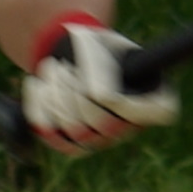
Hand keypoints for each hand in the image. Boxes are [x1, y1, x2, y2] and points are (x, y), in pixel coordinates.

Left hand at [18, 15, 177, 153]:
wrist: (72, 59)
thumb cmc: (95, 48)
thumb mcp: (101, 45)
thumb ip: (101, 64)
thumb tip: (98, 95)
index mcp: (154, 99)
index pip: (153, 112)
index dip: (123, 101)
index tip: (98, 83)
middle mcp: (133, 126)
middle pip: (105, 123)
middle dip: (75, 91)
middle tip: (62, 67)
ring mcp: (104, 140)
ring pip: (76, 130)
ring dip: (56, 95)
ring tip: (51, 68)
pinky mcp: (74, 146)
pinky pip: (53, 133)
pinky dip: (39, 106)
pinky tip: (37, 84)